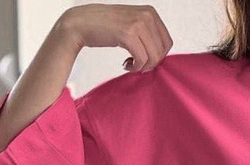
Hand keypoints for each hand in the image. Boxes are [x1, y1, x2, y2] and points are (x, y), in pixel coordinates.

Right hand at [55, 3, 173, 72]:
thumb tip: (164, 56)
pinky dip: (135, 68)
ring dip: (143, 67)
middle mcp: (147, 15)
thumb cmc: (107, 27)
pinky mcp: (128, 34)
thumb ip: (149, 34)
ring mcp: (138, 24)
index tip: (144, 59)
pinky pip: (142, 60)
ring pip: (154, 58)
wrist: (81, 23)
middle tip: (136, 64)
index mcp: (151, 12)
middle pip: (162, 52)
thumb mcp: (133, 24)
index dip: (158, 56)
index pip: (168, 43)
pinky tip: (125, 64)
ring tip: (130, 64)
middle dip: (151, 63)